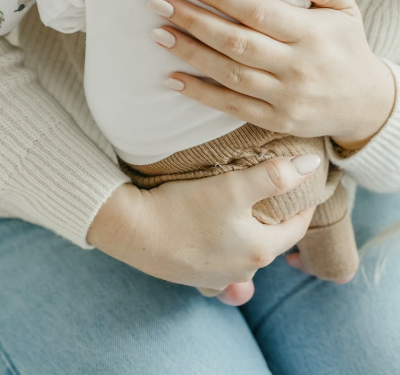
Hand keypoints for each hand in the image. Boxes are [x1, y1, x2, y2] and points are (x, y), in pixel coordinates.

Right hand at [87, 154, 318, 292]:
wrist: (132, 230)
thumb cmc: (184, 208)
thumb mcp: (232, 186)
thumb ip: (274, 176)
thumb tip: (311, 165)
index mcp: (259, 251)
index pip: (296, 229)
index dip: (303, 205)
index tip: (305, 188)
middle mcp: (242, 272)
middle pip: (270, 241)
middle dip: (274, 219)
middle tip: (274, 194)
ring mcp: (216, 278)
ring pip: (244, 254)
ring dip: (247, 235)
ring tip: (243, 213)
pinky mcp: (191, 276)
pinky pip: (218, 263)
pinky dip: (221, 249)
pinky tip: (212, 236)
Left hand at [150, 0, 394, 148]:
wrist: (366, 103)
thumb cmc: (346, 46)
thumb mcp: (347, 8)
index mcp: (311, 34)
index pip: (257, 11)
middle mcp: (296, 66)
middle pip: (236, 41)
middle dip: (193, 20)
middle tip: (160, 3)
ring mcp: (285, 97)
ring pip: (229, 73)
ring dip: (190, 53)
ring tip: (159, 33)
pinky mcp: (276, 121)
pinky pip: (231, 106)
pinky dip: (200, 93)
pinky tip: (173, 78)